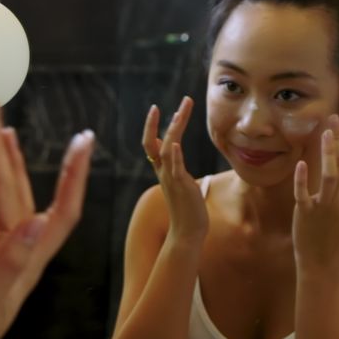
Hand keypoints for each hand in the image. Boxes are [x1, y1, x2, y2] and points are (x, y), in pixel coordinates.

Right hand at [0, 103, 94, 338]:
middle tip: (0, 109)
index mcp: (26, 261)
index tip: (82, 141)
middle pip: (26, 193)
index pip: (60, 210)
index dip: (73, 176)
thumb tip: (33, 224)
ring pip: (9, 199)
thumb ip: (7, 264)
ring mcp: (1, 255)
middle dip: (15, 151)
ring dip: (4, 162)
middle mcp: (19, 253)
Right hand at [143, 96, 207, 242]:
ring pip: (165, 150)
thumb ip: (176, 168)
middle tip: (159, 106)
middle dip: (154, 124)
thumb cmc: (188, 209)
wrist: (188, 232)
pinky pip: (175, 168)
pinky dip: (174, 155)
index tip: (156, 109)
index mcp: (163, 171)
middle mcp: (163, 172)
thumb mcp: (181, 183)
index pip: (151, 144)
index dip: (151, 127)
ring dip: (172, 130)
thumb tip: (175, 153)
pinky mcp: (181, 186)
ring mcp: (171, 179)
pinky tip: (176, 142)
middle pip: (152, 143)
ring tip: (178, 113)